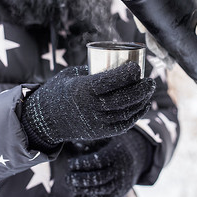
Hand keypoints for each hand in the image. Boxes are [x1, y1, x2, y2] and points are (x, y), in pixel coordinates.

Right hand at [20, 62, 155, 151]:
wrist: (46, 119)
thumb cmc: (60, 91)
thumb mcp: (72, 74)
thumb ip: (93, 71)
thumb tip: (116, 64)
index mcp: (83, 89)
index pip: (112, 81)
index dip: (128, 74)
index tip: (137, 67)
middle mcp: (91, 107)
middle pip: (124, 98)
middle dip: (142, 88)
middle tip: (150, 80)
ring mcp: (97, 122)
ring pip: (127, 112)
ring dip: (142, 101)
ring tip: (149, 91)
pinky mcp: (100, 132)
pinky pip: (124, 124)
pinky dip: (136, 115)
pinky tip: (143, 106)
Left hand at [65, 130, 150, 196]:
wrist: (132, 162)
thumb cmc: (110, 147)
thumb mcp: (102, 141)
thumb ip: (89, 142)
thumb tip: (74, 143)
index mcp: (117, 153)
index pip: (97, 161)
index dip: (82, 163)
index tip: (70, 163)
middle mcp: (121, 169)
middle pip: (99, 177)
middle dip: (80, 179)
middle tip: (67, 178)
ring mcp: (121, 183)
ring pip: (101, 189)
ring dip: (83, 189)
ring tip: (71, 185)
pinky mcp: (119, 193)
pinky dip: (90, 194)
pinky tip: (80, 190)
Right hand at [134, 0, 196, 67]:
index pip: (148, 6)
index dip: (141, 18)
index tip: (143, 31)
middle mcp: (167, 12)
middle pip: (151, 27)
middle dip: (154, 44)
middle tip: (163, 56)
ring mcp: (171, 23)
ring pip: (159, 38)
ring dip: (160, 52)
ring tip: (170, 65)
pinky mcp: (178, 33)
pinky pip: (167, 43)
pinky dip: (168, 54)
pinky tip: (172, 63)